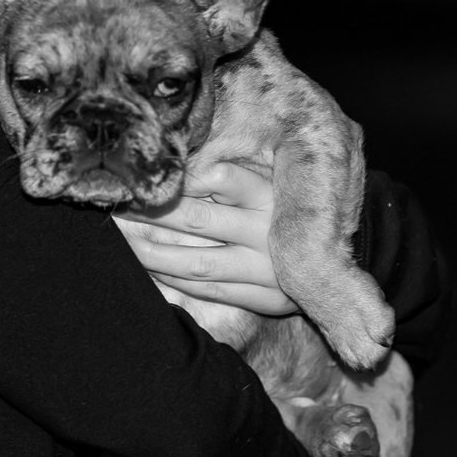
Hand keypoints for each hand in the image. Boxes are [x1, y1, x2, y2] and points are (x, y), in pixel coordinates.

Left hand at [114, 160, 298, 318]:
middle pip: (197, 219)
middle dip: (150, 213)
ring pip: (196, 262)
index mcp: (271, 194)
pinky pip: (210, 290)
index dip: (177, 178)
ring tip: (121, 240)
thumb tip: (180, 159)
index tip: (144, 177)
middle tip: (115, 203)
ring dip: (152, 253)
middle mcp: (269, 230)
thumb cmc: (292, 208)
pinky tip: (149, 268)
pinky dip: (175, 280)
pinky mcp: (266, 298)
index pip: (218, 178)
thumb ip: (235, 171)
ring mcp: (267, 268)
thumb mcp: (275, 180)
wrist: (341, 259)